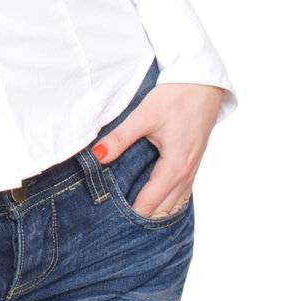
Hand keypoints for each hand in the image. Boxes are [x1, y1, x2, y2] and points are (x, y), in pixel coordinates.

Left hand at [91, 82, 224, 217]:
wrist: (203, 82)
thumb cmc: (176, 96)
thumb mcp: (144, 115)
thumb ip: (120, 138)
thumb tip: (96, 157)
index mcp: (175, 167)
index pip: (149, 205)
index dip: (127, 213)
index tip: (107, 217)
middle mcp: (187, 174)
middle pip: (162, 211)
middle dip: (139, 218)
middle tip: (113, 217)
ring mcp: (193, 170)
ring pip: (173, 205)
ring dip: (154, 211)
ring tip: (127, 211)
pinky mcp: (193, 164)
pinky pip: (181, 194)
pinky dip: (166, 201)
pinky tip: (151, 198)